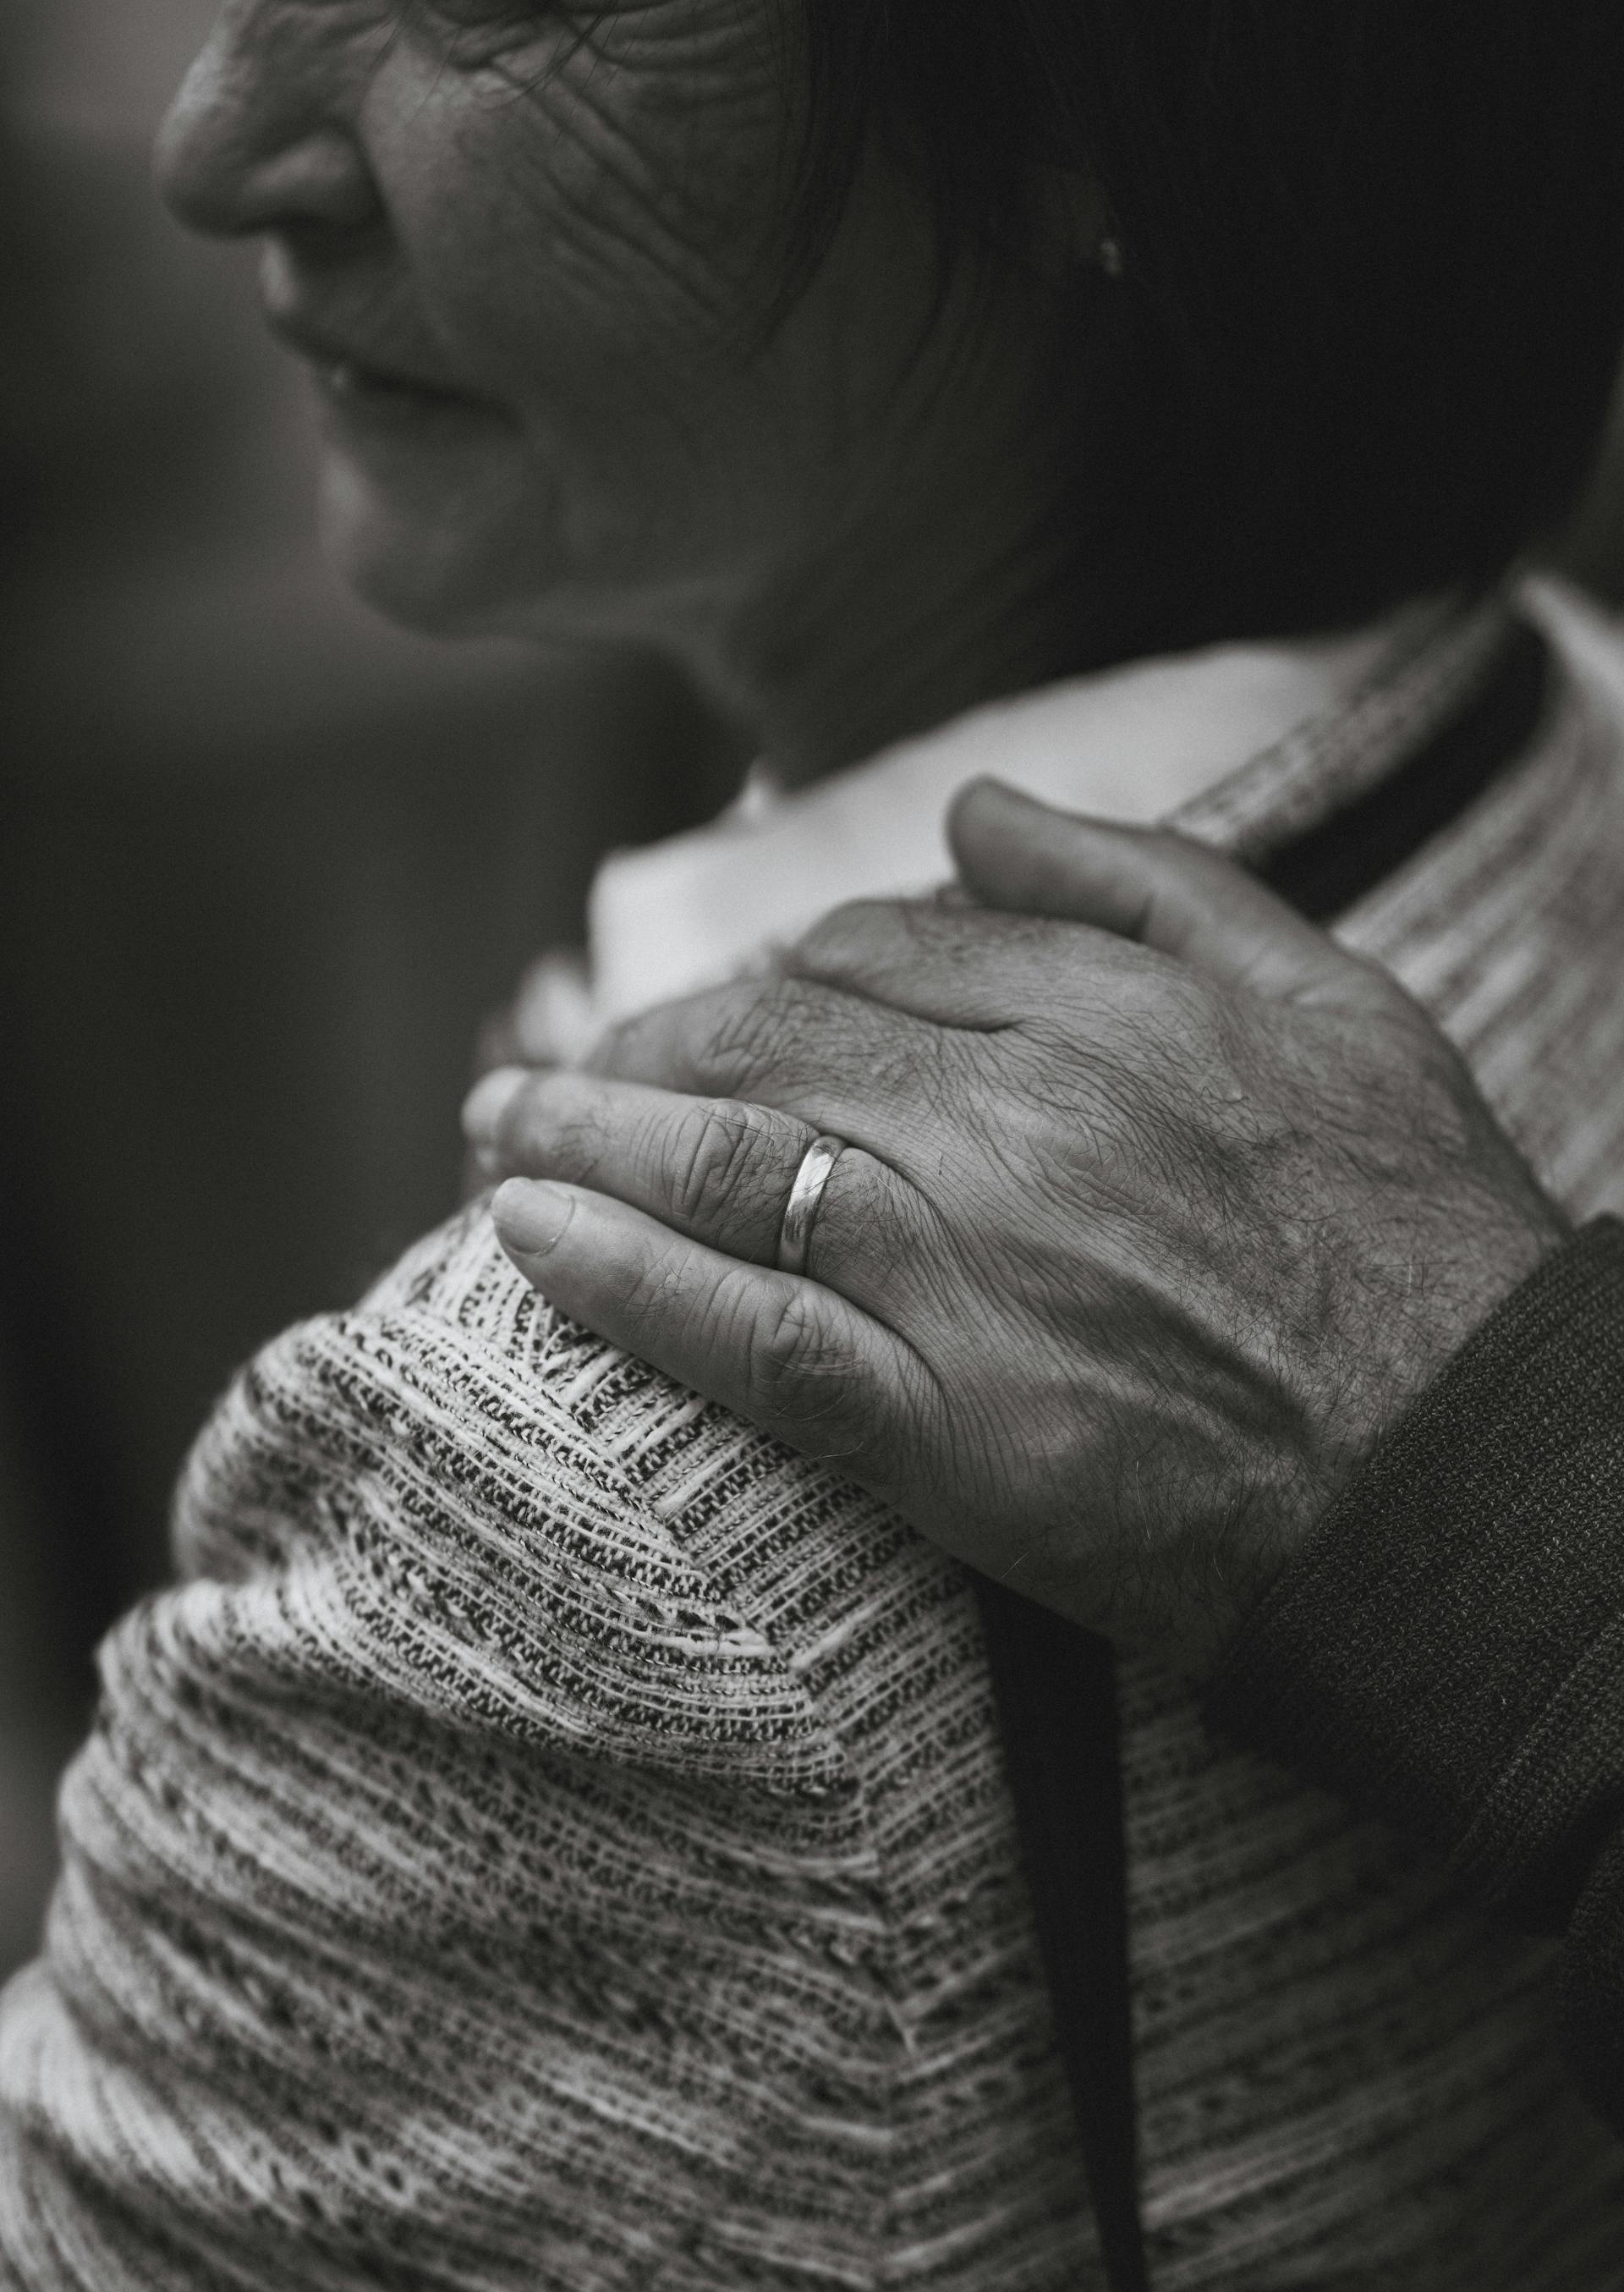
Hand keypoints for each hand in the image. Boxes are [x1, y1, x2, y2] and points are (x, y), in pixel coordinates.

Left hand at [465, 780, 1566, 1674]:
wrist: (1459, 1477)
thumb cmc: (1415, 1242)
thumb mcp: (1335, 1003)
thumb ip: (1150, 889)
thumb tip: (975, 814)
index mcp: (1103, 1010)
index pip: (873, 953)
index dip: (775, 972)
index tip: (728, 1008)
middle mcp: (1013, 1121)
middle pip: (769, 1043)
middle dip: (645, 1043)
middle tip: (565, 1065)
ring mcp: (963, 1271)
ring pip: (727, 1164)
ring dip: (582, 1134)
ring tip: (495, 1126)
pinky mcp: (938, 1424)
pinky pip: (738, 1332)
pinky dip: (617, 1278)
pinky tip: (527, 1237)